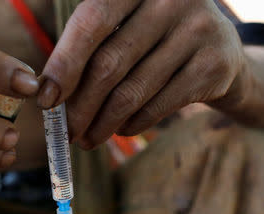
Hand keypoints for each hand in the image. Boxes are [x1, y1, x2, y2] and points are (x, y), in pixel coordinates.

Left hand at [38, 0, 244, 148]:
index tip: (46, 100)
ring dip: (102, 125)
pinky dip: (132, 125)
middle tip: (68, 132)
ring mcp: (197, 28)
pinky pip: (158, 106)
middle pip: (108, 63)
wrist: (217, 49)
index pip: (90, 22)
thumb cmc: (151, 41)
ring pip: (131, 92)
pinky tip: (120, 131)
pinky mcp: (214, 64)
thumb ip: (86, 51)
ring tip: (88, 140)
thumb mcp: (121, 30)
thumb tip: (47, 93)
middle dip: (80, 107)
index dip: (64, 64)